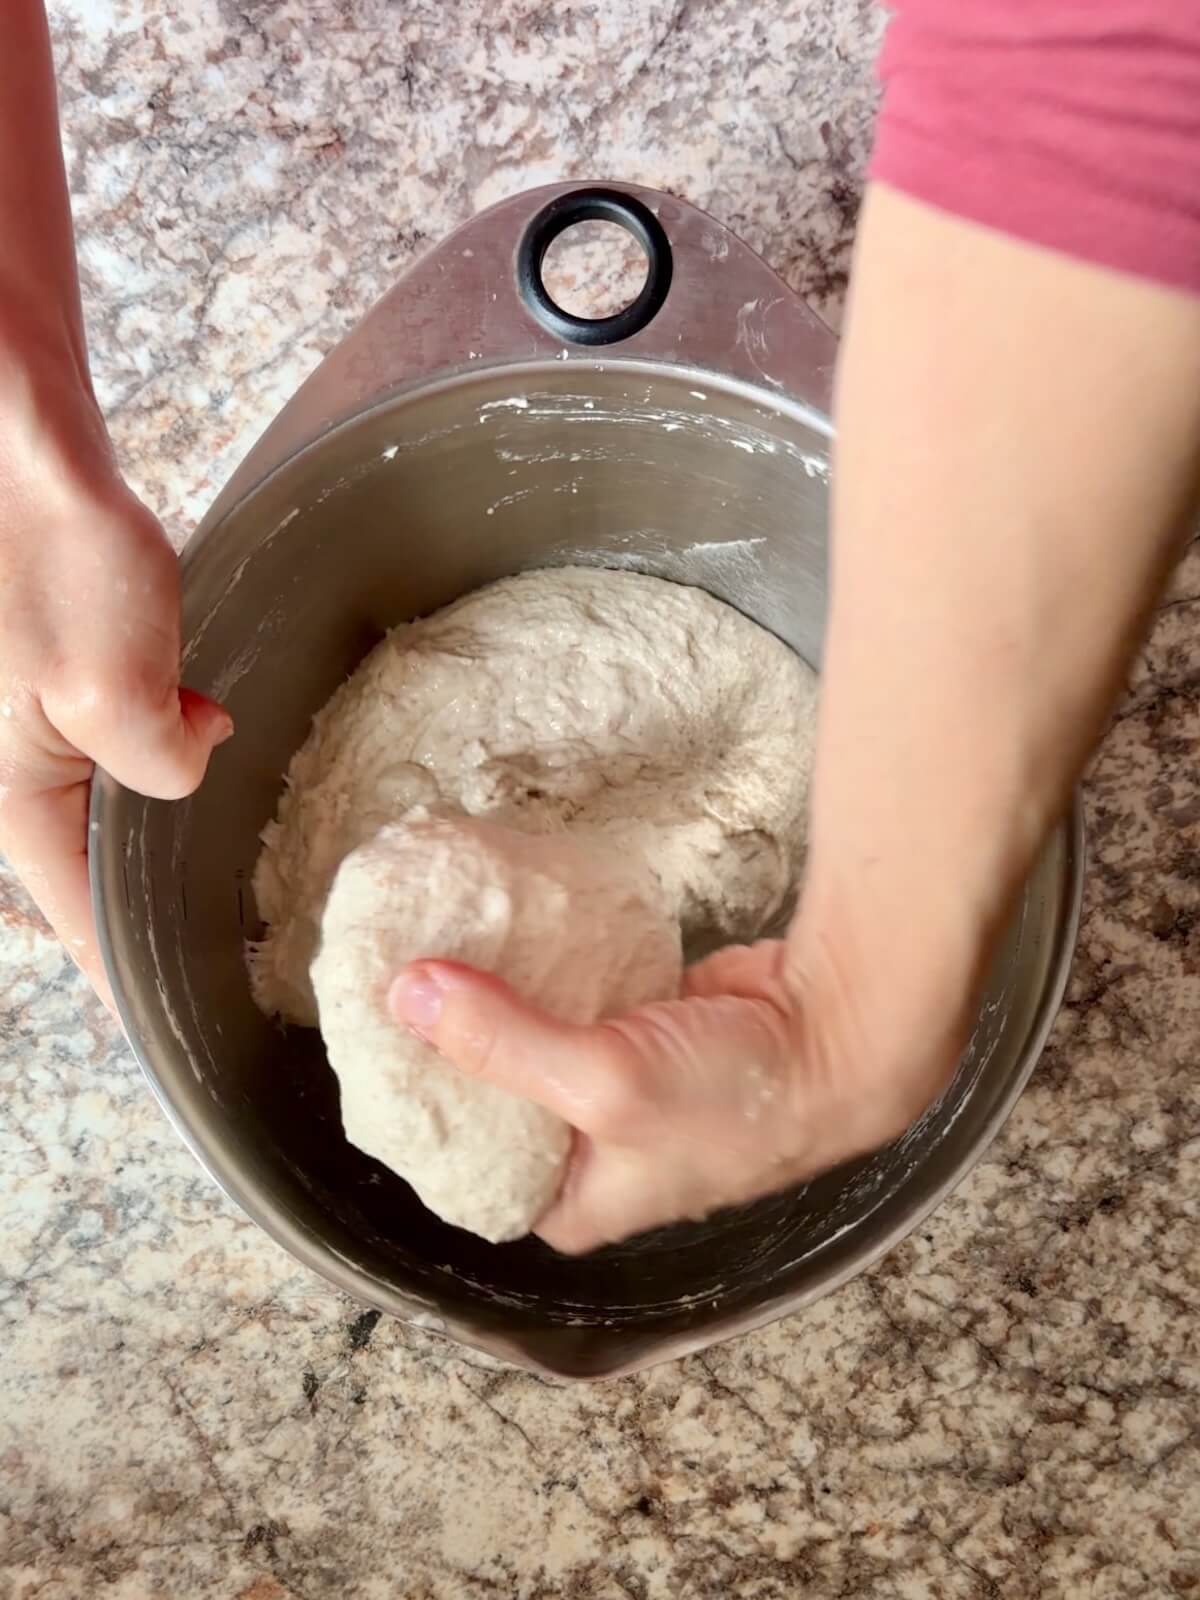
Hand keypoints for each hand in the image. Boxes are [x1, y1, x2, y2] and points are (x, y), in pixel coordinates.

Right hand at [0, 466, 230, 1005]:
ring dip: (165, 797)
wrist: (8, 438)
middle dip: (156, 883)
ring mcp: (27, 719)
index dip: (130, 975)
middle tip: (225, 925)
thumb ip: (161, 765)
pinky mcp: (50, 670)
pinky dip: (156, 730)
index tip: (173, 1025)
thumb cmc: (44, 555)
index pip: (81, 921)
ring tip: (224, 818)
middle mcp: (10, 771)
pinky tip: (198, 708)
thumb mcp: (121, 691)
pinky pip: (108, 731)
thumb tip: (188, 761)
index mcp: (13, 799)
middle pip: (92, 862)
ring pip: (108, 793)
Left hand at [390, 936, 959, 1252]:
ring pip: (529, 1034)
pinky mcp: (639, 1025)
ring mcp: (614, 1082)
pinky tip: (507, 927)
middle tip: (396, 978)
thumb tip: (408, 993)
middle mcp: (588, 1150)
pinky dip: (544, 965)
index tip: (372, 1041)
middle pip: (491, 1090)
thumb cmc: (737, 1101)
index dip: (418, 1108)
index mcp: (572, 1199)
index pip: (464, 1162)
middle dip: (448, 1039)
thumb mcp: (604, 1083)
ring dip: (493, 994)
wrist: (839, 1038)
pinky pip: (571, 994)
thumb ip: (503, 1041)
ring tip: (435, 945)